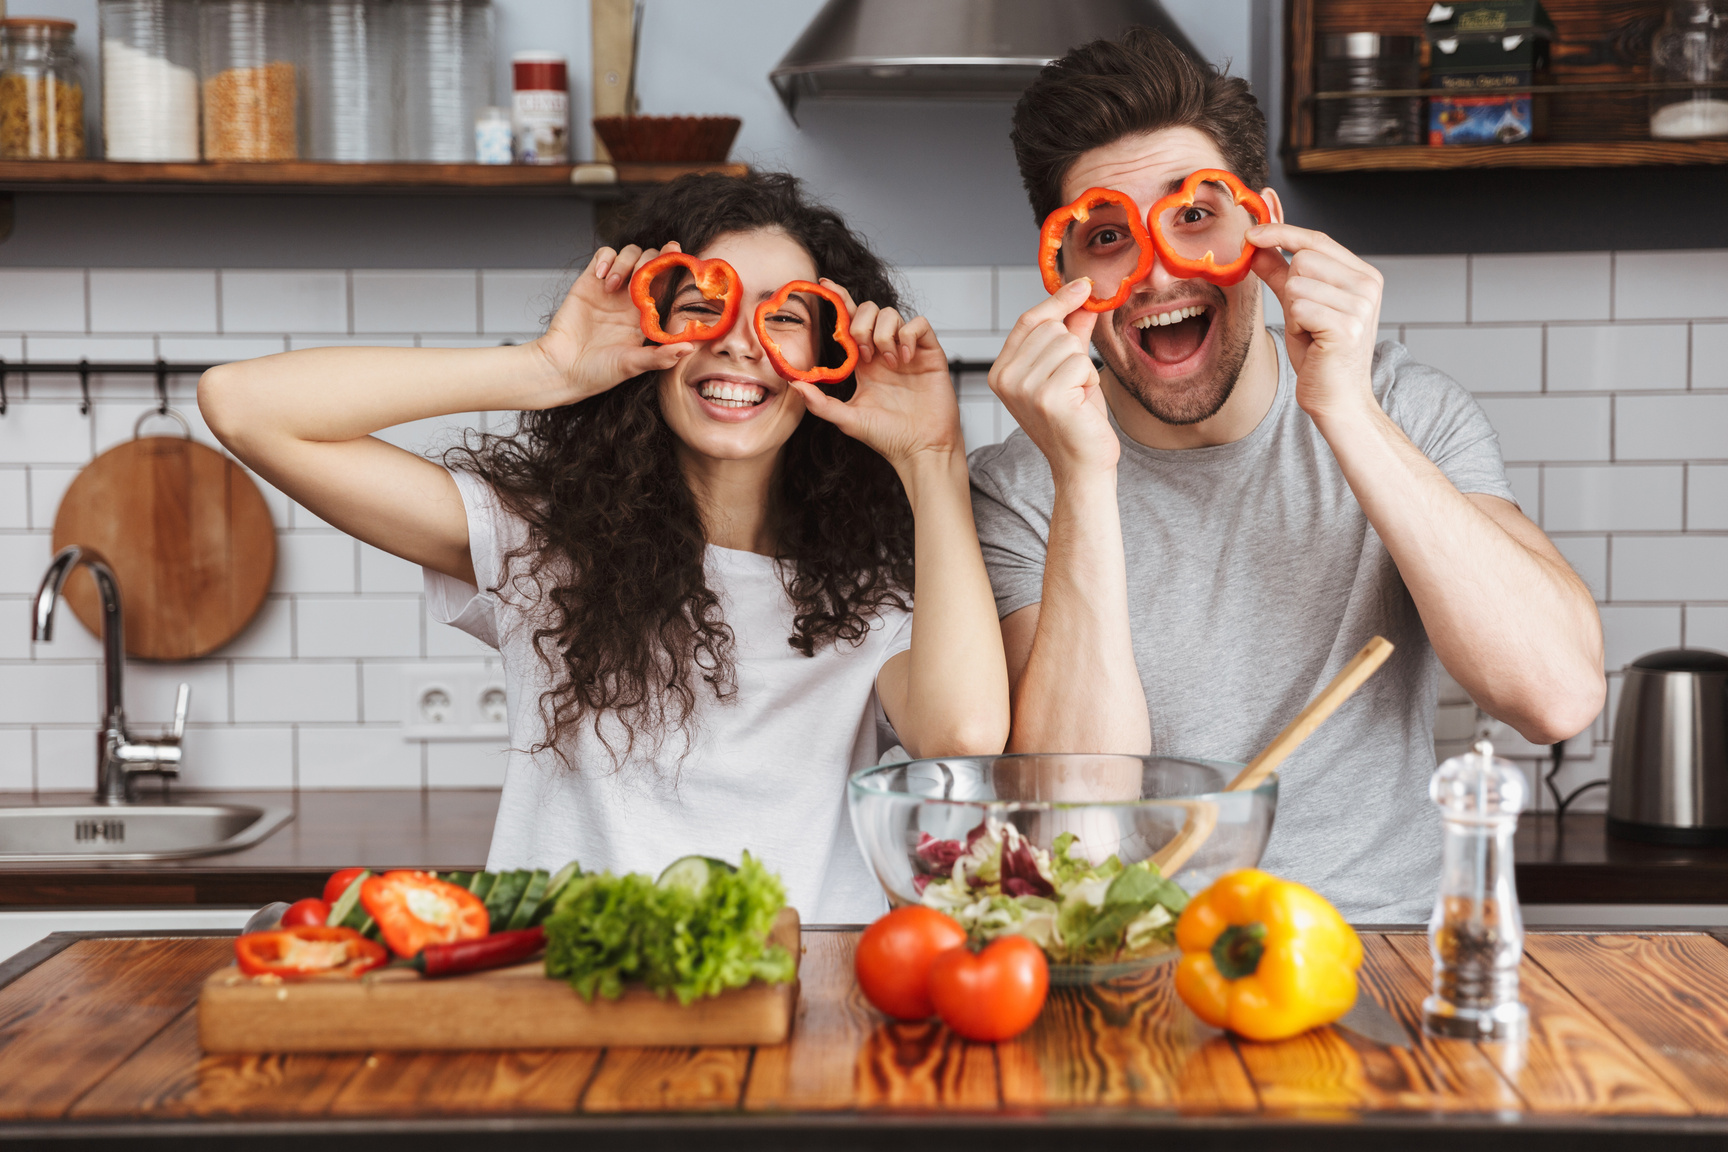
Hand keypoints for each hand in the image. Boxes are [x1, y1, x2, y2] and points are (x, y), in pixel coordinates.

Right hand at [529, 243, 696, 404]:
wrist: (561, 369)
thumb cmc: (596, 372)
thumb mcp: (632, 366)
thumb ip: (660, 357)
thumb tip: (689, 348)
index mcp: (647, 316)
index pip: (668, 284)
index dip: (674, 268)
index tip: (678, 256)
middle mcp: (631, 299)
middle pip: (651, 262)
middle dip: (651, 261)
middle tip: (640, 277)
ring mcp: (611, 289)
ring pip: (630, 254)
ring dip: (626, 262)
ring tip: (613, 285)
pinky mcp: (590, 281)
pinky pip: (604, 254)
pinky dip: (607, 258)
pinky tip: (601, 276)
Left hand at [789, 280, 962, 469]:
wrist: (922, 450)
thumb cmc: (889, 438)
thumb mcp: (847, 419)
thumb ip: (820, 403)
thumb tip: (794, 384)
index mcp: (864, 364)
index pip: (850, 321)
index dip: (839, 300)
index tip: (824, 285)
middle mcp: (884, 352)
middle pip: (869, 310)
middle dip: (861, 325)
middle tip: (864, 355)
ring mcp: (907, 351)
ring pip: (892, 314)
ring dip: (884, 334)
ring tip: (888, 363)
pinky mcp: (930, 353)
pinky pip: (919, 324)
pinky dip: (908, 334)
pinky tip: (904, 356)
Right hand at [987, 279, 1116, 480]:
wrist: (1082, 465)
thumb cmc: (1076, 422)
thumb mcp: (1068, 370)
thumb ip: (1071, 333)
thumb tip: (1082, 299)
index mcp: (1001, 371)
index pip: (1029, 320)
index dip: (1058, 300)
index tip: (1083, 286)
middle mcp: (1005, 379)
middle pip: (1052, 329)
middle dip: (1074, 350)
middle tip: (1074, 383)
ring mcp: (1023, 388)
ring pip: (1068, 343)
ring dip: (1083, 367)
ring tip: (1077, 395)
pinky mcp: (1047, 397)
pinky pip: (1080, 362)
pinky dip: (1090, 380)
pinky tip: (1082, 403)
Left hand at [1249, 224, 1383, 425]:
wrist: (1337, 398)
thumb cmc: (1320, 354)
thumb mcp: (1297, 305)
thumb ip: (1279, 273)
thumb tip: (1257, 244)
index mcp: (1362, 274)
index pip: (1317, 240)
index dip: (1281, 233)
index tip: (1251, 232)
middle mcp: (1368, 284)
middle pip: (1303, 259)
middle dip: (1291, 289)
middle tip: (1305, 319)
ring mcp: (1361, 304)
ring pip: (1297, 284)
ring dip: (1293, 311)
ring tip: (1310, 332)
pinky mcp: (1347, 325)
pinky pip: (1298, 308)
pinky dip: (1295, 326)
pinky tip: (1312, 341)